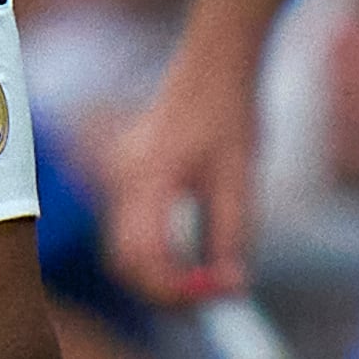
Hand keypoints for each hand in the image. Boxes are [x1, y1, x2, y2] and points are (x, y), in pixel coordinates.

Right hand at [101, 63, 257, 304]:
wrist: (215, 61)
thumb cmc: (229, 109)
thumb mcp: (239, 176)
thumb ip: (232, 235)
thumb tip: (231, 287)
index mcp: (148, 176)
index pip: (143, 256)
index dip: (174, 289)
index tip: (210, 298)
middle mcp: (123, 177)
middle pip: (125, 259)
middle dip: (162, 288)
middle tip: (205, 296)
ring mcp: (119, 174)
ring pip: (125, 246)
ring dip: (158, 270)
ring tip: (202, 277)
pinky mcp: (126, 173)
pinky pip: (129, 226)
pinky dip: (154, 250)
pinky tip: (186, 251)